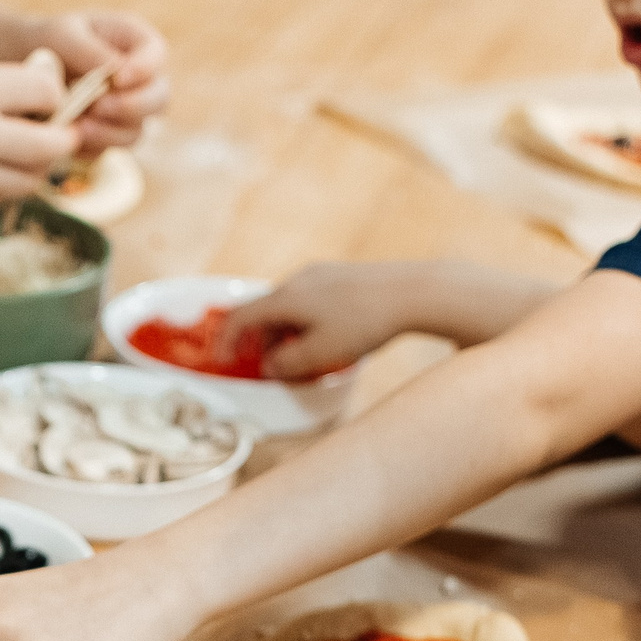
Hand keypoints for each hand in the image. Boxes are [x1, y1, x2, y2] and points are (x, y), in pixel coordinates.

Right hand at [0, 50, 77, 214]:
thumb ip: (8, 85)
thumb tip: (57, 100)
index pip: (49, 95)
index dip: (53, 97)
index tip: (45, 100)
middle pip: (52, 146)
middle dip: (61, 138)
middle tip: (57, 134)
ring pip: (32, 179)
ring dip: (36, 166)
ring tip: (23, 152)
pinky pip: (2, 197)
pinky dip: (5, 184)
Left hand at [34, 13, 168, 152]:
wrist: (25, 69)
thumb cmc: (49, 41)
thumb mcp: (63, 35)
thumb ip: (91, 51)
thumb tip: (117, 72)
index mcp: (136, 44)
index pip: (157, 56)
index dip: (144, 70)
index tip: (118, 78)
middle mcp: (139, 81)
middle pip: (158, 99)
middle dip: (132, 107)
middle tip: (99, 107)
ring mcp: (126, 113)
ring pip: (136, 132)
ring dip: (110, 133)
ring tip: (79, 127)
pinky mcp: (106, 136)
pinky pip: (108, 150)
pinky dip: (90, 148)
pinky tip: (69, 140)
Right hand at [215, 262, 424, 381]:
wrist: (415, 291)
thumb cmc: (366, 322)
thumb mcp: (320, 354)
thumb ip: (288, 364)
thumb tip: (271, 366)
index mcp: (286, 298)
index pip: (240, 316)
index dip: (227, 340)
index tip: (224, 360)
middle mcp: (299, 280)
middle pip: (265, 310)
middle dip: (262, 341)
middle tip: (272, 366)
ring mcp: (322, 274)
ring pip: (289, 305)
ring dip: (286, 333)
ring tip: (304, 357)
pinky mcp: (343, 275)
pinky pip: (311, 299)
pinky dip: (305, 321)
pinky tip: (329, 337)